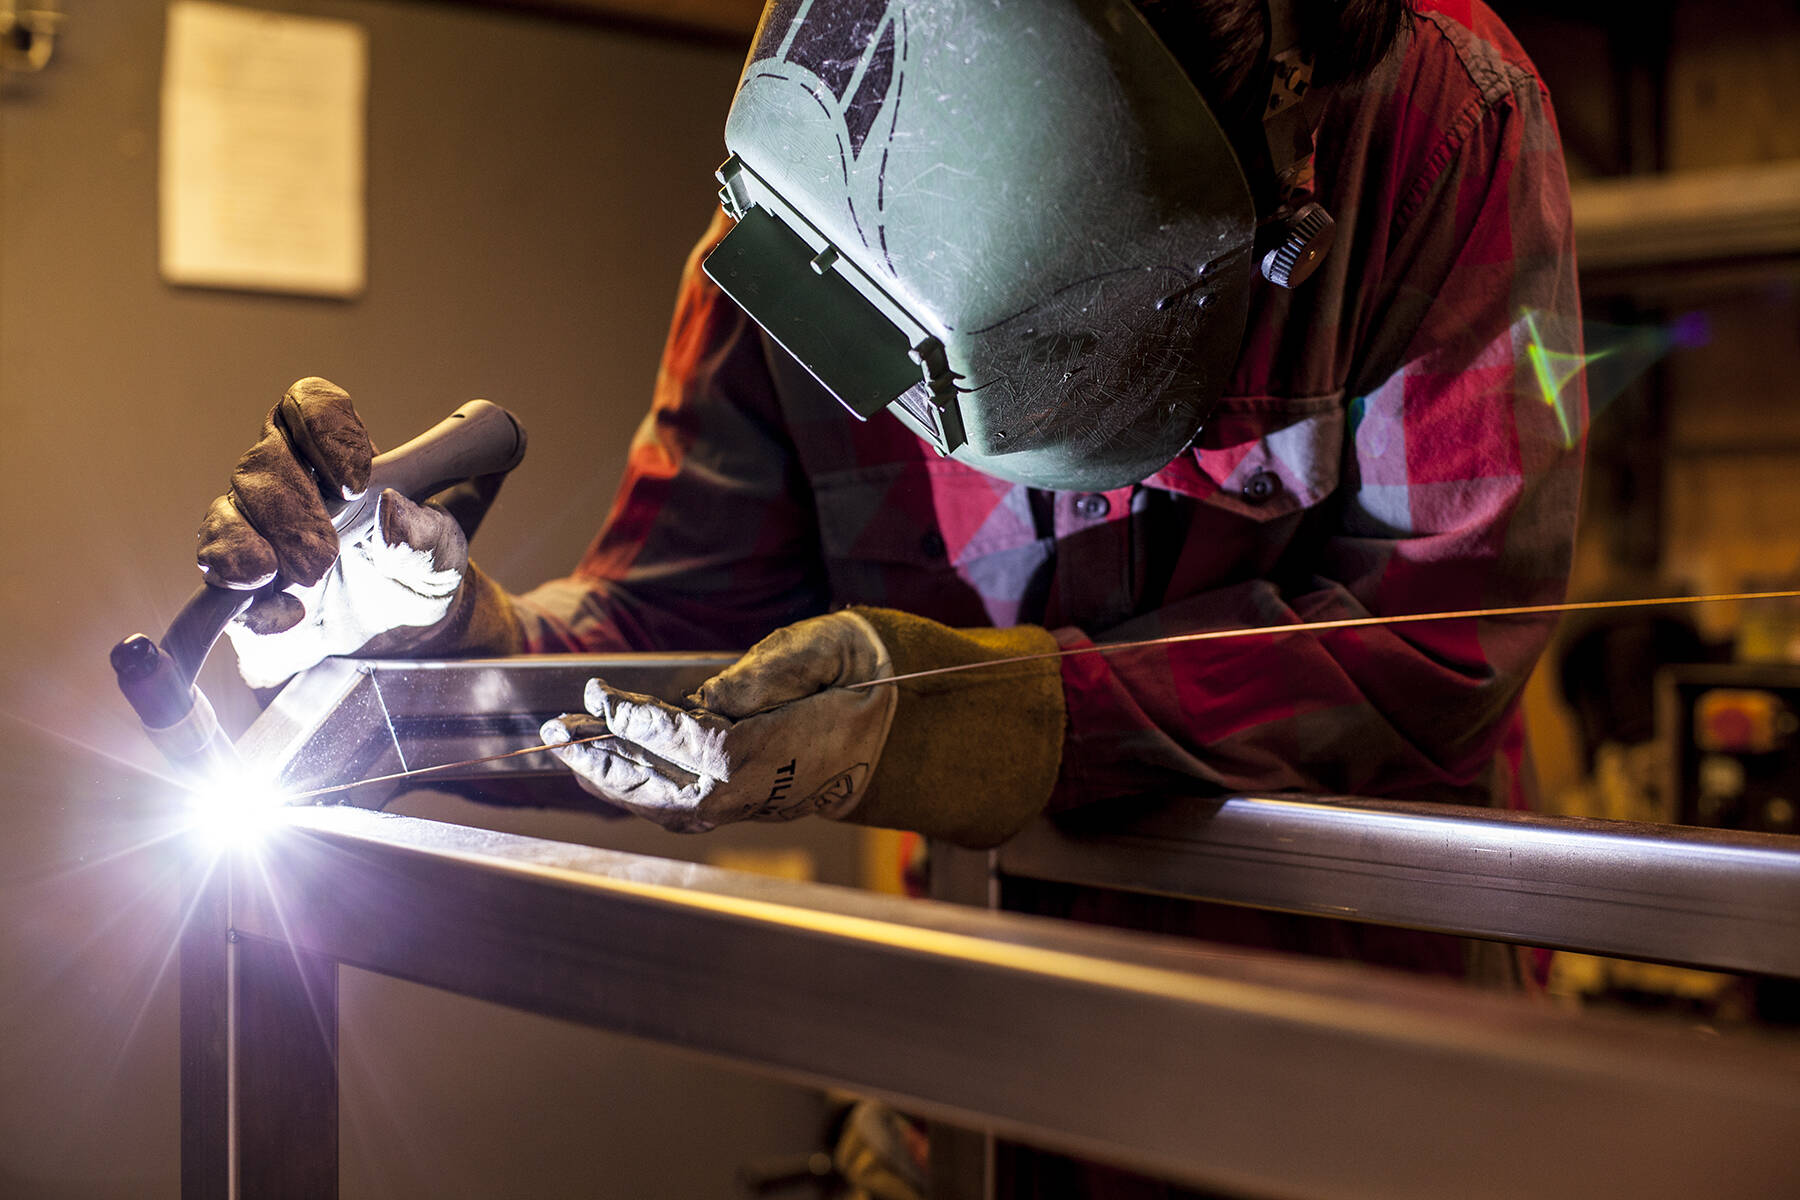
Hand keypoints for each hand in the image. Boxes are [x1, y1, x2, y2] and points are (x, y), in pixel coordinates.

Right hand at [196, 377, 469, 687]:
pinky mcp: (236, 585)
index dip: (323, 428)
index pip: (305, 404)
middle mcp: (283, 483)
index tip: (357, 481)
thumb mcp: (441, 553)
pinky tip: (282, 614)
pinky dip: (241, 597)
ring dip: (250, 543)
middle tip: (327, 553)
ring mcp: (252, 531)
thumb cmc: (418, 571)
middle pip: (260, 462)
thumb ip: (425, 532)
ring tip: (294, 577)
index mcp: (334, 454)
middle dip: (290, 506)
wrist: (403, 633)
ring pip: (225, 514)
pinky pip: (218, 580)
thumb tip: (391, 508)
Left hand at [541, 611, 897, 832]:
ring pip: (672, 811)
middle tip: (557, 734)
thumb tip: (705, 697)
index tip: (599, 695)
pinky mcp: (757, 805)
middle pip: (665, 794)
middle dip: (605, 767)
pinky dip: (645, 792)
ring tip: (575, 752)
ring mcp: (759, 805)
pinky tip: (619, 767)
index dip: (637, 721)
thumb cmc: (878, 677)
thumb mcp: (832, 649)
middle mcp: (761, 792)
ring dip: (617, 784)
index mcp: (777, 753)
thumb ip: (767, 672)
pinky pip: (688, 809)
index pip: (688, 743)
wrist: (921, 730)